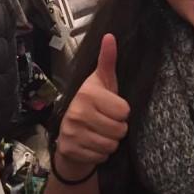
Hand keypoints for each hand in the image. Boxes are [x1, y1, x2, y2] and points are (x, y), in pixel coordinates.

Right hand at [55, 34, 129, 179]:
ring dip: (110, 143)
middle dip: (117, 129)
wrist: (69, 134)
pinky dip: (99, 154)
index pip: (124, 111)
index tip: (112, 109)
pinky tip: (92, 145)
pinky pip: (100, 156)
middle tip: (106, 123)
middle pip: (119, 130)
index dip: (122, 112)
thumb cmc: (92, 104)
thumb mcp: (102, 81)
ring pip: (110, 145)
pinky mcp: (69, 150)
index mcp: (88, 93)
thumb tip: (110, 36)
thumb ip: (107, 61)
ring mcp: (71, 132)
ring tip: (100, 133)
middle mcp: (77, 112)